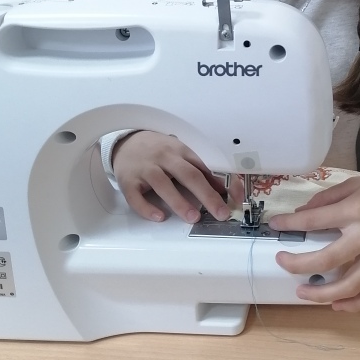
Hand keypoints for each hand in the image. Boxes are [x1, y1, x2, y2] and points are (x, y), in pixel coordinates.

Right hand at [112, 131, 243, 223]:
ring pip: (162, 184)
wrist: (126, 142)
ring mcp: (145, 169)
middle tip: (220, 212)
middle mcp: (164, 158)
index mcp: (180, 151)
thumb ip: (202, 171)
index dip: (220, 185)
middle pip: (187, 175)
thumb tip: (224, 189)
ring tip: (193, 217)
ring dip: (179, 201)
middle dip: (206, 195)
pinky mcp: (128, 181)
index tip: (233, 200)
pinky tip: (159, 217)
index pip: (203, 168)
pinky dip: (147, 208)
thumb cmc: (158, 151)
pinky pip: (136, 196)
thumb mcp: (181, 154)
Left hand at [268, 167, 359, 311]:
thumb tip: (303, 213)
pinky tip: (337, 305)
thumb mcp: (357, 183)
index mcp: (356, 211)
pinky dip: (355, 304)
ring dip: (322, 294)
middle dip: (298, 264)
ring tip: (302, 292)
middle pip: (327, 260)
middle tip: (281, 261)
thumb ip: (328, 198)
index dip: (291, 224)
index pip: (315, 220)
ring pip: (350, 285)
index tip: (276, 226)